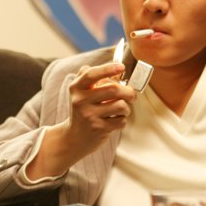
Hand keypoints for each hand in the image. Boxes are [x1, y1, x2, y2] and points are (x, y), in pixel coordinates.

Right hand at [27, 62, 135, 178]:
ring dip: (127, 108)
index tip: (122, 67)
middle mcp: (80, 101)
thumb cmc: (83, 110)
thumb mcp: (80, 92)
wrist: (74, 138)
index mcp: (76, 88)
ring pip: (121, 106)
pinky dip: (122, 120)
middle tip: (131, 95)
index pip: (92, 74)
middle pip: (113, 89)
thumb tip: (113, 67)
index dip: (108, 68)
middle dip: (128, 91)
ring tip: (121, 110)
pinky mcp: (98, 129)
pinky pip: (121, 121)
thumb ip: (90, 76)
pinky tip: (115, 121)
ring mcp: (89, 116)